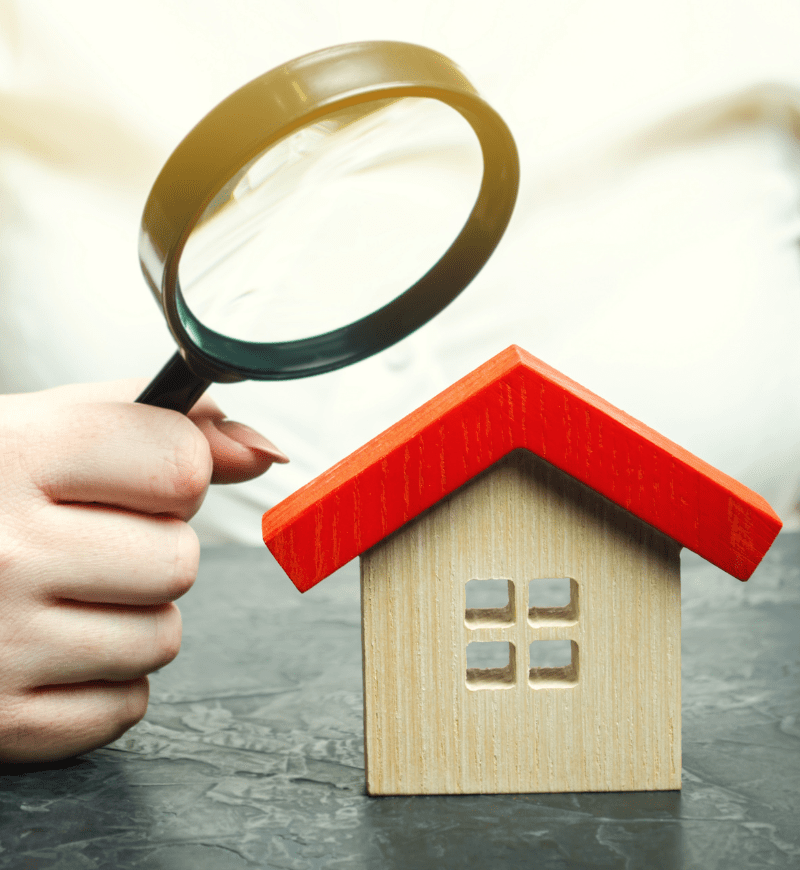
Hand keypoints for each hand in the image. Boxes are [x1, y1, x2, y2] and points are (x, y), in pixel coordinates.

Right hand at [0, 379, 287, 762]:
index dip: (178, 472)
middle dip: (156, 549)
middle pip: (180, 559)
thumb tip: (263, 452)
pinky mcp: (2, 721)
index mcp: (16, 455)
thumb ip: (165, 428)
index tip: (144, 479)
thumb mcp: (53, 430)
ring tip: (70, 595)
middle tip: (92, 543)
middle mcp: (2, 549)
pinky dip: (107, 681)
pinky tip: (54, 647)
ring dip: (135, 616)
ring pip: (163, 637)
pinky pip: (127, 706)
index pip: (181, 466)